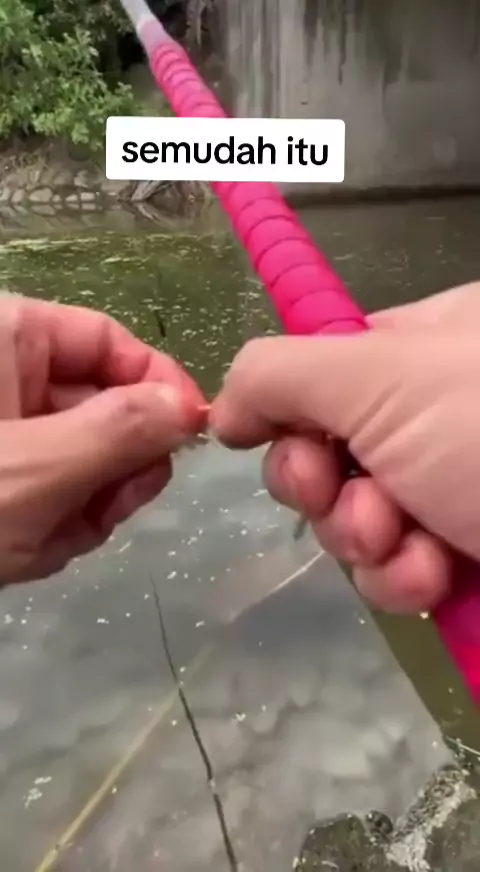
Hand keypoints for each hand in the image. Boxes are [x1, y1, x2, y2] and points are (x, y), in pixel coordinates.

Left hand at [0, 294, 205, 584]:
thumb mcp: (37, 468)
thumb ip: (122, 430)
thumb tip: (189, 406)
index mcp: (6, 338)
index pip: (110, 341)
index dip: (160, 384)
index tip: (192, 436)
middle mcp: (4, 375)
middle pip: (104, 403)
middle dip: (116, 465)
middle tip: (111, 509)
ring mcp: (0, 428)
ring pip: (85, 456)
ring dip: (87, 505)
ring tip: (52, 540)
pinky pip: (54, 488)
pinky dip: (55, 525)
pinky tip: (30, 551)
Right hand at [211, 282, 479, 613]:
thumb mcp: (380, 372)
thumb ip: (280, 374)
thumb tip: (221, 408)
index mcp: (415, 350)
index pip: (317, 374)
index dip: (286, 412)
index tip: (268, 438)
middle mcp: (427, 416)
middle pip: (325, 454)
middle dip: (323, 488)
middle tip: (348, 494)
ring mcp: (445, 489)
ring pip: (353, 522)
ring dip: (364, 540)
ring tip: (405, 540)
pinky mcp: (461, 557)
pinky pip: (394, 572)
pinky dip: (402, 578)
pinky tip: (435, 575)